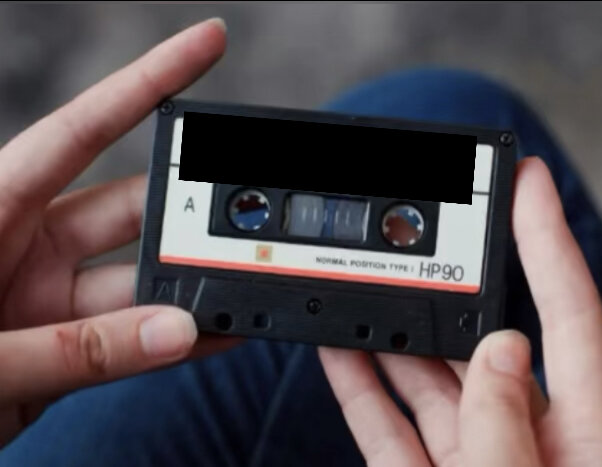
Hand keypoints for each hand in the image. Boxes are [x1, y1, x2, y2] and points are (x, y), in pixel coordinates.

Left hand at [0, 18, 237, 444]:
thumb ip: (70, 351)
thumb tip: (175, 331)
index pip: (81, 130)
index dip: (148, 80)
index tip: (207, 43)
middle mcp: (24, 244)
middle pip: (132, 208)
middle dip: (193, 211)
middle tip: (249, 221)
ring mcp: (46, 298)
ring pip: (142, 280)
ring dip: (192, 286)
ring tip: (241, 290)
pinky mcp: (64, 350)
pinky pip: (133, 338)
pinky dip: (177, 337)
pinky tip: (219, 329)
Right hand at [319, 157, 601, 465]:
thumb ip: (506, 429)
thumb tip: (499, 348)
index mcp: (584, 443)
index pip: (572, 317)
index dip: (549, 239)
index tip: (529, 179)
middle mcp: (528, 443)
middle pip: (488, 340)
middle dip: (449, 284)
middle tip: (417, 232)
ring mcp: (474, 461)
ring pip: (430, 381)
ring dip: (393, 331)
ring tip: (360, 285)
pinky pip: (389, 426)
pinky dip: (361, 388)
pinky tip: (338, 350)